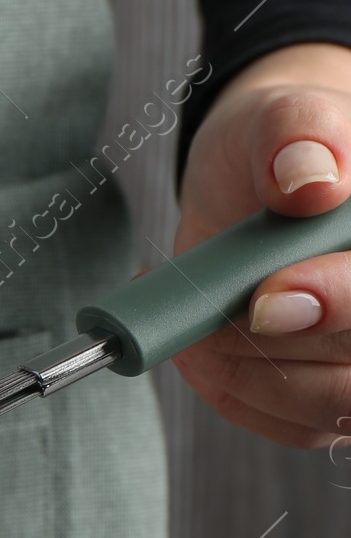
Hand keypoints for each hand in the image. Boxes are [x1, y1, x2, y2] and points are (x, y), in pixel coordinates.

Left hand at [171, 42, 350, 447]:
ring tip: (201, 312)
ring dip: (248, 369)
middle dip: (279, 344)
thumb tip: (309, 178)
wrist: (264, 175)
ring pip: (328, 406)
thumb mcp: (282, 115)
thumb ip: (298, 132)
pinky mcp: (331, 402)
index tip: (262, 298)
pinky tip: (204, 337)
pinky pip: (288, 422)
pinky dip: (233, 385)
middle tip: (210, 304)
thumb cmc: (284, 144)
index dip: (340, 302)